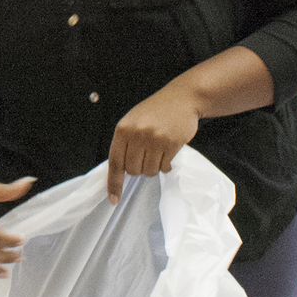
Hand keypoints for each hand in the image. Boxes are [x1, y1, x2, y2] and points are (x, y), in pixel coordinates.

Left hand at [108, 82, 200, 196]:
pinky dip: (166, 164)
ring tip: (158, 151)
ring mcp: (154, 139)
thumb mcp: (133, 121)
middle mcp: (137, 134)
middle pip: (133, 170)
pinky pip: (164, 167)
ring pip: (149, 171)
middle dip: (139, 169)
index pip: (114, 162)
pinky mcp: (171, 143)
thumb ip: (125, 143)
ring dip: (154, 167)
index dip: (114, 183)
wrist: (182, 98)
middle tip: (147, 156)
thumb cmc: (156, 111)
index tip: (114, 198)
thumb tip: (119, 170)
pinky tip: (168, 151)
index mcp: (123, 129)